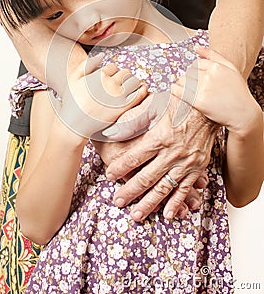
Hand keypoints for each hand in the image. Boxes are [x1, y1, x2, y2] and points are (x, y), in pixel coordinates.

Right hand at [59, 53, 147, 137]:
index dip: (111, 72)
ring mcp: (117, 96)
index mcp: (99, 75)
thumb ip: (86, 64)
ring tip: (128, 87)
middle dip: (122, 76)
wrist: (74, 124)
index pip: (113, 66)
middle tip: (118, 84)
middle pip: (125, 72)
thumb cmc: (72, 102)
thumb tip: (102, 55)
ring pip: (134, 81)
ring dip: (133, 82)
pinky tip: (141, 90)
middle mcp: (110, 84)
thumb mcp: (73, 79)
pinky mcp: (123, 108)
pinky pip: (139, 95)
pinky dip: (142, 90)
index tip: (108, 78)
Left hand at [102, 92, 215, 220]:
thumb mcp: (152, 106)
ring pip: (164, 188)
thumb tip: (111, 132)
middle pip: (147, 178)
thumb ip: (132, 122)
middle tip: (118, 201)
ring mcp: (186, 162)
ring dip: (150, 203)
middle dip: (130, 192)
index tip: (109, 175)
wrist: (208, 105)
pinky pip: (185, 188)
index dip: (120, 168)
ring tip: (137, 215)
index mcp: (159, 137)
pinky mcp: (198, 167)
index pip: (134, 158)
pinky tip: (168, 214)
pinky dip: (177, 203)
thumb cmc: (179, 102)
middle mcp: (172, 153)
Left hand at [172, 46, 257, 132]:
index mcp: (216, 66)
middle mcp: (209, 76)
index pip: (196, 64)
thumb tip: (196, 47)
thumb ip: (213, 56)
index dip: (196, 72)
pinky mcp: (198, 101)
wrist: (243, 114)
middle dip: (189, 79)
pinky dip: (175, 91)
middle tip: (194, 87)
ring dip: (182, 85)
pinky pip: (178, 92)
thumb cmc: (238, 91)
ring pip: (182, 81)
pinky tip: (176, 92)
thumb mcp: (231, 68)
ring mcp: (203, 88)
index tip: (198, 79)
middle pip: (188, 72)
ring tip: (188, 91)